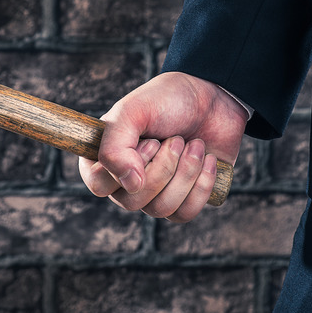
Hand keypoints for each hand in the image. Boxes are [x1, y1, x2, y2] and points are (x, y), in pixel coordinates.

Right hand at [79, 72, 247, 221]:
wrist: (212, 98)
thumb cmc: (167, 100)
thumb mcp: (132, 111)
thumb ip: (115, 146)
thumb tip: (131, 184)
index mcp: (104, 158)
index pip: (99, 185)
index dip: (127, 167)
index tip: (150, 141)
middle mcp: (125, 180)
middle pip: (133, 202)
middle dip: (164, 167)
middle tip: (177, 139)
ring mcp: (154, 193)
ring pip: (161, 209)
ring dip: (185, 173)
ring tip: (195, 145)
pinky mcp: (183, 199)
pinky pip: (184, 214)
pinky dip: (201, 185)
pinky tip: (208, 159)